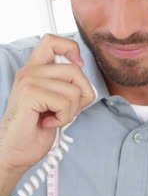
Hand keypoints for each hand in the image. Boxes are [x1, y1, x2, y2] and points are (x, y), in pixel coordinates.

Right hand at [0, 33, 94, 174]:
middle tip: (66, 110)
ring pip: (74, 88)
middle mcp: (30, 72)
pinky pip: (66, 102)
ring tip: (54, 117)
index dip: (70, 48)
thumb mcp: (54, 101)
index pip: (52, 41)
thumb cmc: (34, 130)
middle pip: (75, 70)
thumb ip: (65, 85)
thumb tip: (86, 82)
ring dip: (71, 110)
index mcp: (34, 70)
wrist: (14, 153)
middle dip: (82, 94)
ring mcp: (28, 81)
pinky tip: (48, 122)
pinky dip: (64, 118)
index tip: (76, 65)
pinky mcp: (30, 94)